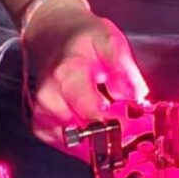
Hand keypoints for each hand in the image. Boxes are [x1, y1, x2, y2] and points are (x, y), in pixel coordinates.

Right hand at [21, 0, 149, 149]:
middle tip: (135, 130)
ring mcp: (42, 112)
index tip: (137, 129)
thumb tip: (137, 94)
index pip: (91, 113)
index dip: (116, 125)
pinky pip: (65, 144)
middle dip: (111, 134)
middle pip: (84, 132)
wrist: (52, 34)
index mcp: (67, 75)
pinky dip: (85, 141)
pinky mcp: (41, 124)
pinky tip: (99, 127)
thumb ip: (124, 68)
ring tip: (118, 124)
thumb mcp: (110, 40)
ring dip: (98, 140)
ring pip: (75, 142)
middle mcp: (50, 98)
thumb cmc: (83, 37)